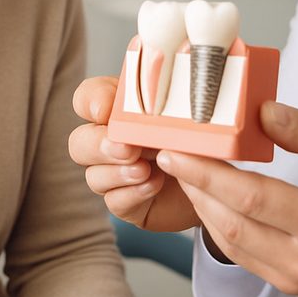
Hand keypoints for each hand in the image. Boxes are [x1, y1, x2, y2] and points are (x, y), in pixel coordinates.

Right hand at [68, 76, 199, 231]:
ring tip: (145, 170)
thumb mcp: (189, 116)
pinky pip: (114, 202)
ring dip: (117, 172)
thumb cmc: (199, 140)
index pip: (88, 98)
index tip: (104, 109)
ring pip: (93, 176)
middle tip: (127, 148)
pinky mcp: (127, 203)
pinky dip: (132, 194)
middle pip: (79, 142)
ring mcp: (115, 175)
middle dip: (98, 144)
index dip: (90, 101)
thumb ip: (172, 103)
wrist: (218, 182)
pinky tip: (154, 185)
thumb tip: (166, 93)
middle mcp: (110, 142)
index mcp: (120, 111)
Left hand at [155, 101, 297, 296]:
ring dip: (200, 203)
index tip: (178, 150)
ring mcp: (294, 279)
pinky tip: (205, 193)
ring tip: (183, 168)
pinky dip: (216, 220)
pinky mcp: (284, 283)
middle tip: (169, 153)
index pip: (253, 198)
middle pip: (232, 223)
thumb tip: (261, 110)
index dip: (209, 173)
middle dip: (194, 186)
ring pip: (228, 240)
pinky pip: (237, 251)